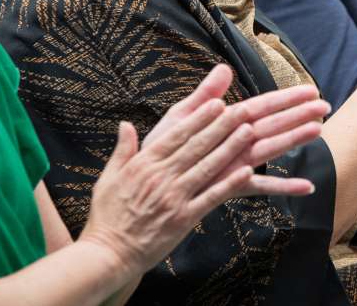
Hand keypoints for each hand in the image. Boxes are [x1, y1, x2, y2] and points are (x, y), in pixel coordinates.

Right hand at [81, 65, 326, 277]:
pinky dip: (228, 184)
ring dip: (230, 147)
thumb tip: (125, 124)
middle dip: (221, 125)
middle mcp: (160, 177)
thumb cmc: (108, 216)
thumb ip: (123, 149)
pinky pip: (210, 198)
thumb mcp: (109, 177)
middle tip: (242, 108)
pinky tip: (246, 172)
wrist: (107, 254)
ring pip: (207, 167)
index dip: (199, 118)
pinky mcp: (183, 219)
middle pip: (196, 146)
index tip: (217, 103)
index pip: (176, 135)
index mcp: (144, 164)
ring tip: (249, 130)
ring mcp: (173, 197)